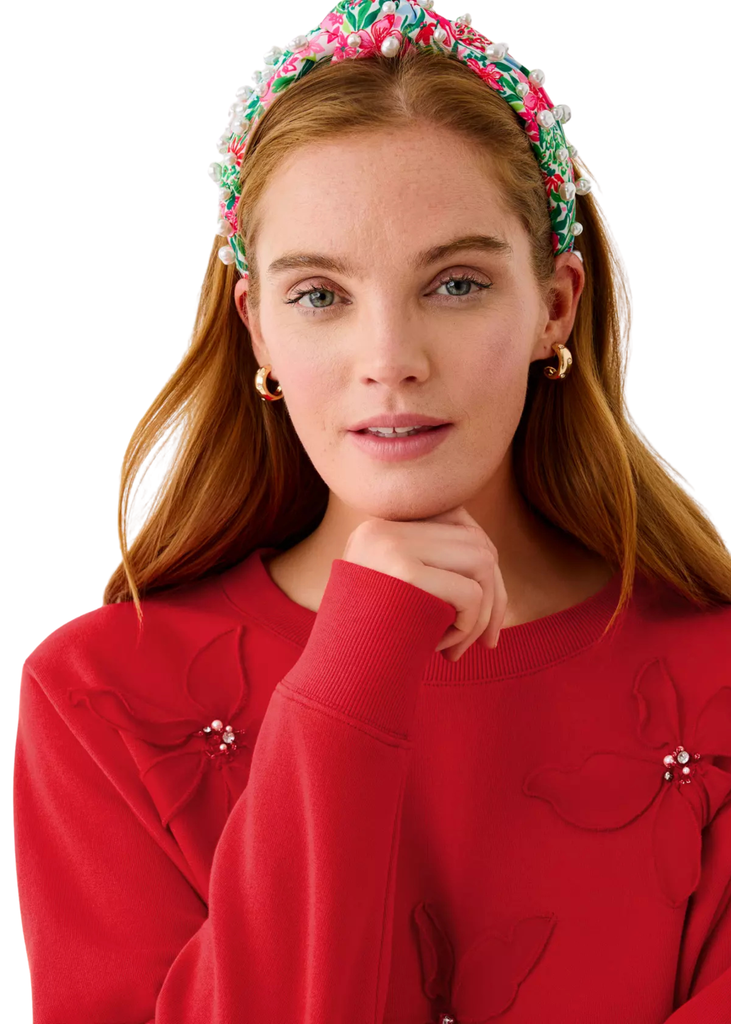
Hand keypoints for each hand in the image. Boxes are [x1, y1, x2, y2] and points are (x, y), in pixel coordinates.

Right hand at [341, 505, 507, 660]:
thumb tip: (491, 557)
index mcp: (379, 527)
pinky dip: (469, 626)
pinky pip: (470, 593)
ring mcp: (391, 546)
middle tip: (487, 641)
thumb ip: (433, 568)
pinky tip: (442, 649)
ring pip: (482, 563)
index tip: (485, 617)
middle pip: (477, 542)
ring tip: (458, 648)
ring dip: (482, 614)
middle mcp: (382, 528)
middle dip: (494, 596)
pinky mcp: (404, 574)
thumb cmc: (372, 648)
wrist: (333, 684)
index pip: (459, 527)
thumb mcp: (399, 596)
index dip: (485, 572)